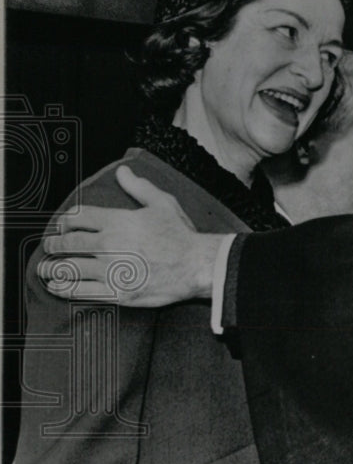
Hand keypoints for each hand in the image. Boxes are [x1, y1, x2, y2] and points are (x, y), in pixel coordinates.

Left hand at [37, 166, 223, 306]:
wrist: (196, 265)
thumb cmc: (181, 235)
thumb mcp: (163, 204)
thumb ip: (139, 187)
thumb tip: (122, 171)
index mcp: (117, 221)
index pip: (78, 217)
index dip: (64, 220)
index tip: (61, 225)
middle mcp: (109, 244)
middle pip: (68, 242)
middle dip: (54, 243)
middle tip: (49, 245)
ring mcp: (110, 269)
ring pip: (69, 267)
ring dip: (51, 267)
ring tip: (45, 268)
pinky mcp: (115, 292)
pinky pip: (80, 291)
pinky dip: (63, 288)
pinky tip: (55, 286)